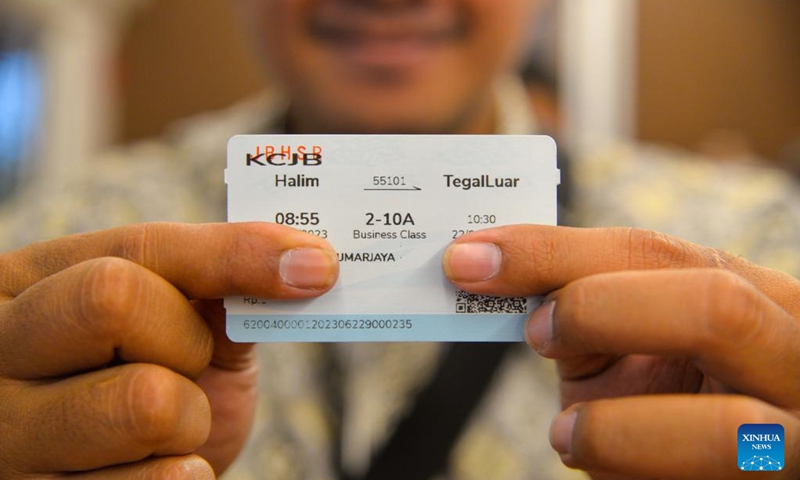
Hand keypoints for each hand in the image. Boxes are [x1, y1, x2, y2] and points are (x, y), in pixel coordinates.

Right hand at [0, 222, 338, 478]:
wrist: (111, 471)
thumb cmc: (149, 380)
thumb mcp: (177, 324)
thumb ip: (221, 287)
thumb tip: (311, 263)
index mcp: (30, 285)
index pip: (137, 248)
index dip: (234, 252)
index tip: (316, 265)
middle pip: (114, 300)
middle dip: (186, 340)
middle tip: (189, 365)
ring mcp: (7, 435)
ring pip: (144, 401)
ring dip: (189, 419)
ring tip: (167, 426)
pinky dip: (181, 474)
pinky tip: (154, 468)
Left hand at [443, 225, 799, 479]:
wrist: (744, 462)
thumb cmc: (679, 398)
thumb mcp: (644, 344)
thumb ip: (593, 312)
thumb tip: (491, 276)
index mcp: (758, 301)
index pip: (659, 254)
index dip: (554, 251)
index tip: (473, 260)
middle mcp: (792, 360)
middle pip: (714, 308)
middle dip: (600, 311)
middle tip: (537, 333)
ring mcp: (793, 440)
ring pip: (725, 431)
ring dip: (617, 428)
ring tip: (565, 433)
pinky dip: (631, 478)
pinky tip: (601, 469)